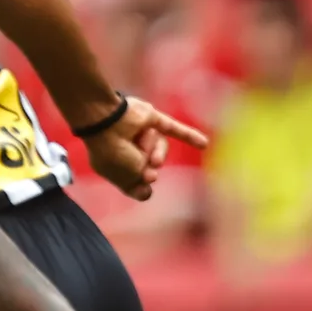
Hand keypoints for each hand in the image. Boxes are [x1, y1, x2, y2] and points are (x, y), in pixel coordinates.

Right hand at [82, 97, 206, 201]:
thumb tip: (150, 183)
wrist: (107, 122)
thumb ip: (139, 186)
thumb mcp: (125, 178)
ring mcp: (142, 136)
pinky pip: (175, 130)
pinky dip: (189, 136)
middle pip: (149, 167)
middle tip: (143, 167)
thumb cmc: (113, 153)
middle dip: (147, 168)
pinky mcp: (154, 120)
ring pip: (161, 149)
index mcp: (115, 166)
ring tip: (151, 154)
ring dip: (156, 151)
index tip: (144, 190)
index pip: (133, 183)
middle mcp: (128, 151)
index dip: (139, 187)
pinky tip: (204, 144)